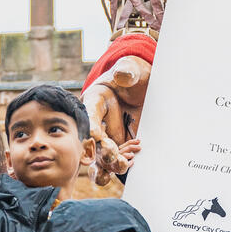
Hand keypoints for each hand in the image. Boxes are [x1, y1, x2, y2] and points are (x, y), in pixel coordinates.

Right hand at [83, 55, 150, 183]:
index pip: (89, 116)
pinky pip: (116, 157)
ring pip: (102, 155)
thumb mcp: (132, 68)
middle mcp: (96, 120)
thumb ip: (127, 70)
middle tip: (114, 156)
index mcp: (94, 100)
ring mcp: (106, 133)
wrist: (141, 85)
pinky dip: (122, 161)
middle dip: (101, 152)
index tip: (101, 137)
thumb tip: (123, 75)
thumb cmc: (133, 73)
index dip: (92, 128)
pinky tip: (134, 155)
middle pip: (91, 141)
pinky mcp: (118, 142)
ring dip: (111, 163)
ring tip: (126, 162)